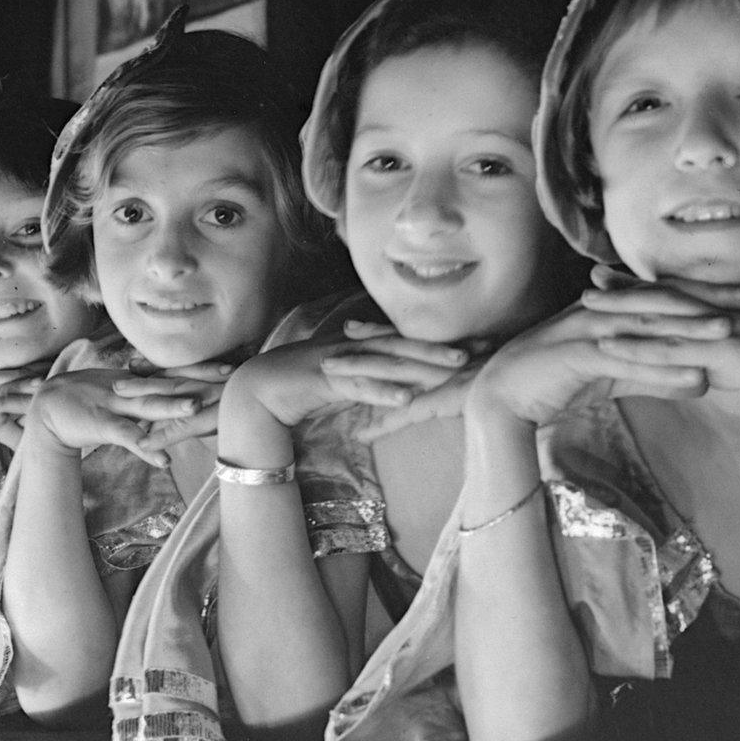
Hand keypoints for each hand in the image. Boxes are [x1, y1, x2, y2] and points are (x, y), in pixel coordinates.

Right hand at [26, 362, 227, 466]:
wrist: (48, 409)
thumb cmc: (89, 402)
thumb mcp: (120, 394)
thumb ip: (145, 394)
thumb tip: (172, 396)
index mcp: (137, 382)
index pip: (175, 372)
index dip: (201, 368)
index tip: (230, 365)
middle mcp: (132, 389)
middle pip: (170, 382)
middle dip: (199, 378)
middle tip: (228, 375)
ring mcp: (117, 405)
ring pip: (149, 405)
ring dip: (173, 407)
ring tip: (197, 407)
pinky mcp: (103, 425)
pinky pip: (128, 438)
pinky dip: (146, 448)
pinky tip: (164, 460)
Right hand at [237, 322, 468, 429]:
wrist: (257, 391)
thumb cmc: (302, 389)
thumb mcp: (346, 382)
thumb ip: (372, 381)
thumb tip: (401, 388)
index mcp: (361, 346)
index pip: (407, 342)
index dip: (441, 343)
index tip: (479, 344)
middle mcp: (355, 347)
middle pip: (406, 345)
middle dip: (444, 347)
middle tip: (483, 348)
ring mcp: (339, 361)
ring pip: (388, 361)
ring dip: (423, 363)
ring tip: (456, 367)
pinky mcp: (324, 379)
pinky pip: (358, 386)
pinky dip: (382, 392)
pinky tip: (406, 398)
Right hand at [470, 288, 725, 426]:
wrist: (503, 397)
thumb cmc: (555, 381)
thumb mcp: (611, 375)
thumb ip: (651, 374)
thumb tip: (699, 380)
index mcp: (608, 311)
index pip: (661, 296)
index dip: (701, 292)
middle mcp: (601, 314)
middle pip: (661, 301)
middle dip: (706, 298)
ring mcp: (588, 332)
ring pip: (646, 326)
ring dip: (689, 329)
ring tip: (728, 332)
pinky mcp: (578, 357)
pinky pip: (626, 362)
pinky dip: (661, 371)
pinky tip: (693, 381)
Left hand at [580, 283, 739, 414]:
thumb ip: (721, 366)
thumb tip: (700, 373)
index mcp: (725, 316)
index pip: (679, 298)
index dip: (647, 289)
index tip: (616, 281)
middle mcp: (716, 316)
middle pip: (663, 298)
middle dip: (624, 290)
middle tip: (589, 281)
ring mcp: (715, 332)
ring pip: (659, 318)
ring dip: (620, 312)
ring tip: (583, 306)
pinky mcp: (717, 353)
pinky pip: (670, 349)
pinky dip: (637, 346)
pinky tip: (608, 346)